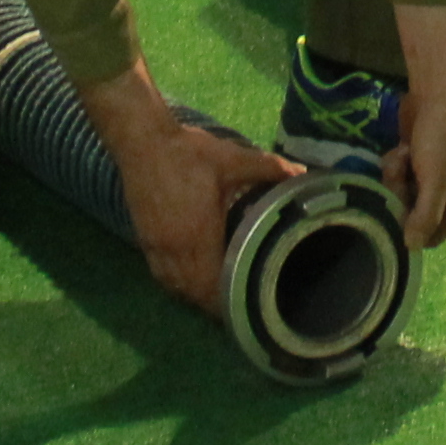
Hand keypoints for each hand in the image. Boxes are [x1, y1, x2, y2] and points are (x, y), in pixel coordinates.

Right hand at [86, 72, 303, 309]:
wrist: (142, 140)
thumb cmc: (188, 152)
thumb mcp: (232, 158)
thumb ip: (269, 169)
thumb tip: (303, 173)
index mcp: (198, 236)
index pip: (212, 284)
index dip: (227, 299)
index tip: (245, 304)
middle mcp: (174, 250)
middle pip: (193, 292)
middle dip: (213, 302)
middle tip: (236, 303)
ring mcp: (155, 246)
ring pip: (175, 286)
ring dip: (194, 294)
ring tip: (216, 296)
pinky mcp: (143, 238)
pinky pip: (161, 274)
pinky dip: (177, 282)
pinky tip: (189, 278)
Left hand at [380, 4, 445, 249]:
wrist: (438, 92)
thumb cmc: (443, 139)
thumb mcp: (437, 181)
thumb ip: (425, 216)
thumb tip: (411, 248)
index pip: (433, 236)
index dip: (413, 229)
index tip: (399, 214)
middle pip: (413, 215)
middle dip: (401, 195)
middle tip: (403, 175)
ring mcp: (429, 175)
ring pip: (401, 193)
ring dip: (396, 175)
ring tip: (403, 154)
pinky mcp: (415, 159)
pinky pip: (398, 173)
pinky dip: (396, 161)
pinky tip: (400, 147)